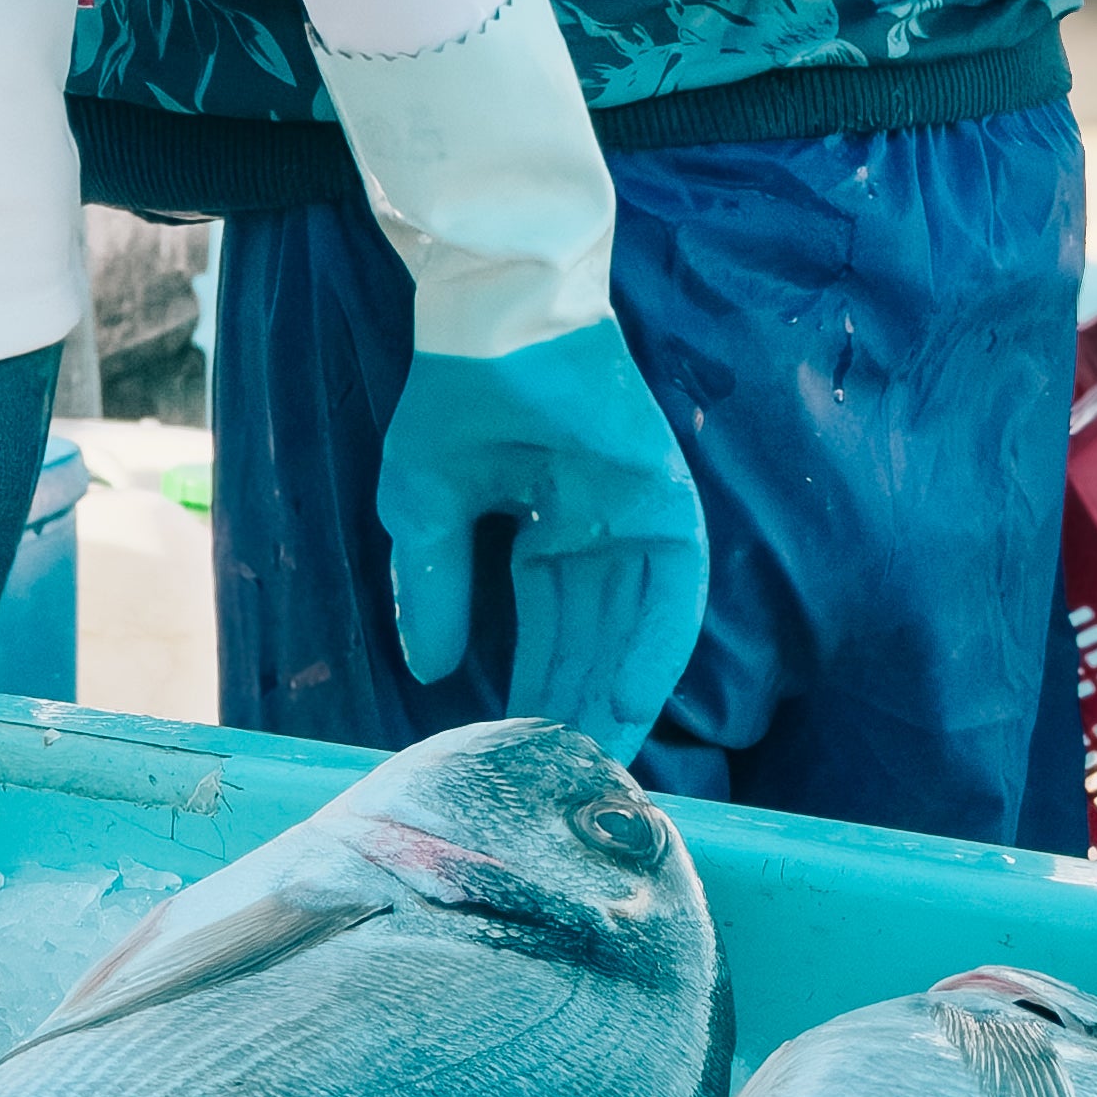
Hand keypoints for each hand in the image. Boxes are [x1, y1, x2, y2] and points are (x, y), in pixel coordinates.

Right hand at [375, 318, 708, 763]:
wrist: (492, 310)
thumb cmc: (458, 393)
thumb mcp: (425, 504)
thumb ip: (433, 587)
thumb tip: (429, 672)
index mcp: (545, 536)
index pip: (548, 634)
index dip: (535, 692)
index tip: (518, 756)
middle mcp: (597, 536)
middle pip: (594, 643)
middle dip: (577, 709)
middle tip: (563, 786)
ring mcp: (635, 517)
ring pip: (633, 628)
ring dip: (615, 694)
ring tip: (594, 763)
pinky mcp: (665, 496)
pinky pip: (671, 586)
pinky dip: (654, 644)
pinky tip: (630, 698)